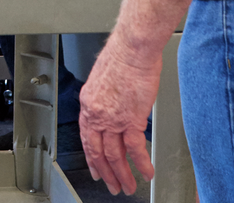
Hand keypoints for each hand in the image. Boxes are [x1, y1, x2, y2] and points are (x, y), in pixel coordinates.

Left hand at [78, 33, 160, 194]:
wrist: (133, 48)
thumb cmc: (122, 57)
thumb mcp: (103, 81)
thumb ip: (105, 100)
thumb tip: (112, 111)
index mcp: (88, 103)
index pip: (86, 138)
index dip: (91, 157)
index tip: (96, 169)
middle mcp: (97, 113)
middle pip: (98, 151)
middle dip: (106, 173)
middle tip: (112, 186)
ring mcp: (113, 118)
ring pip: (115, 154)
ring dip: (123, 173)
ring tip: (129, 185)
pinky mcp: (131, 118)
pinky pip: (136, 148)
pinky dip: (142, 163)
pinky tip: (147, 172)